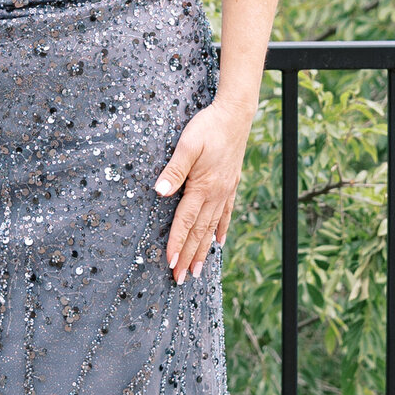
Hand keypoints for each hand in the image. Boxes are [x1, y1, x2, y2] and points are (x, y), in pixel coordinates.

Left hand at [154, 99, 251, 283]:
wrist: (236, 115)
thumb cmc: (208, 127)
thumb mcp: (187, 144)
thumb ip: (174, 170)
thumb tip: (158, 192)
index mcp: (203, 186)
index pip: (185, 222)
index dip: (176, 243)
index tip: (169, 263)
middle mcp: (216, 194)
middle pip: (199, 232)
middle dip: (189, 256)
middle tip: (180, 279)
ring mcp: (225, 191)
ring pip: (212, 227)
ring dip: (203, 250)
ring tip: (198, 271)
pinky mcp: (231, 184)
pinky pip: (226, 214)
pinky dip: (221, 230)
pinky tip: (219, 243)